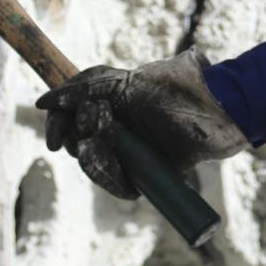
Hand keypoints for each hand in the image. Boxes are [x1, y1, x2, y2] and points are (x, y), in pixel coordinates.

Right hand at [36, 50, 247, 198]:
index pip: (69, 116)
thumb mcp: (128, 81)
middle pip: (78, 143)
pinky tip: (125, 181)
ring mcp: (132, 151)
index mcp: (110, 101)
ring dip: (98, 160)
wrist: (220, 108)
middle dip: (83, 136)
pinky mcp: (147, 172)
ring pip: (95, 165)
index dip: (58, 126)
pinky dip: (116, 182)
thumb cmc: (179, 87)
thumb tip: (45, 101)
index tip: (55, 138)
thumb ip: (87, 85)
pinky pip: (119, 184)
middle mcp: (117, 128)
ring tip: (112, 147)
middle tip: (104, 121)